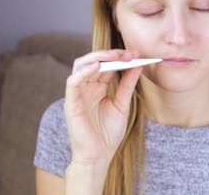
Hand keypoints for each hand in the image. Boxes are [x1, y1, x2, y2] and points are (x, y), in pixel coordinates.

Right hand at [64, 49, 142, 165]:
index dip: (119, 57)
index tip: (136, 54)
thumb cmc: (108, 134)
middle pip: (93, 61)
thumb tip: (138, 66)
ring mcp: (77, 94)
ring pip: (80, 66)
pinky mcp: (71, 103)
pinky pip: (73, 82)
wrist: (98, 156)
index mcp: (97, 87)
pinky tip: (97, 67)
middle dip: (110, 54)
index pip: (106, 65)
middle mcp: (86, 87)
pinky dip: (83, 72)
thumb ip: (127, 85)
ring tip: (114, 56)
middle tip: (128, 53)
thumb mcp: (122, 105)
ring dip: (97, 57)